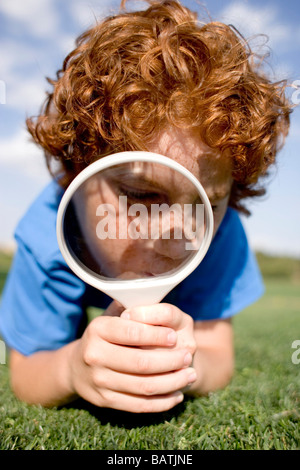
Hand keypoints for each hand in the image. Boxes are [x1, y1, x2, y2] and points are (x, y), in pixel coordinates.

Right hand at [68, 302, 195, 412]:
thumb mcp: (113, 316)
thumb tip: (158, 296)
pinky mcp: (105, 400)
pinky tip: (177, 395)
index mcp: (98, 329)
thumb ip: (133, 307)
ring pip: (144, 386)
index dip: (157, 335)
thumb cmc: (106, 336)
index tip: (174, 336)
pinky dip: (162, 402)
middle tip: (187, 356)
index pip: (132, 332)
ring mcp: (98, 381)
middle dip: (170, 360)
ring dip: (172, 382)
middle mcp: (95, 355)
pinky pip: (139, 405)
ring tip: (189, 375)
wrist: (76, 367)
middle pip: (141, 362)